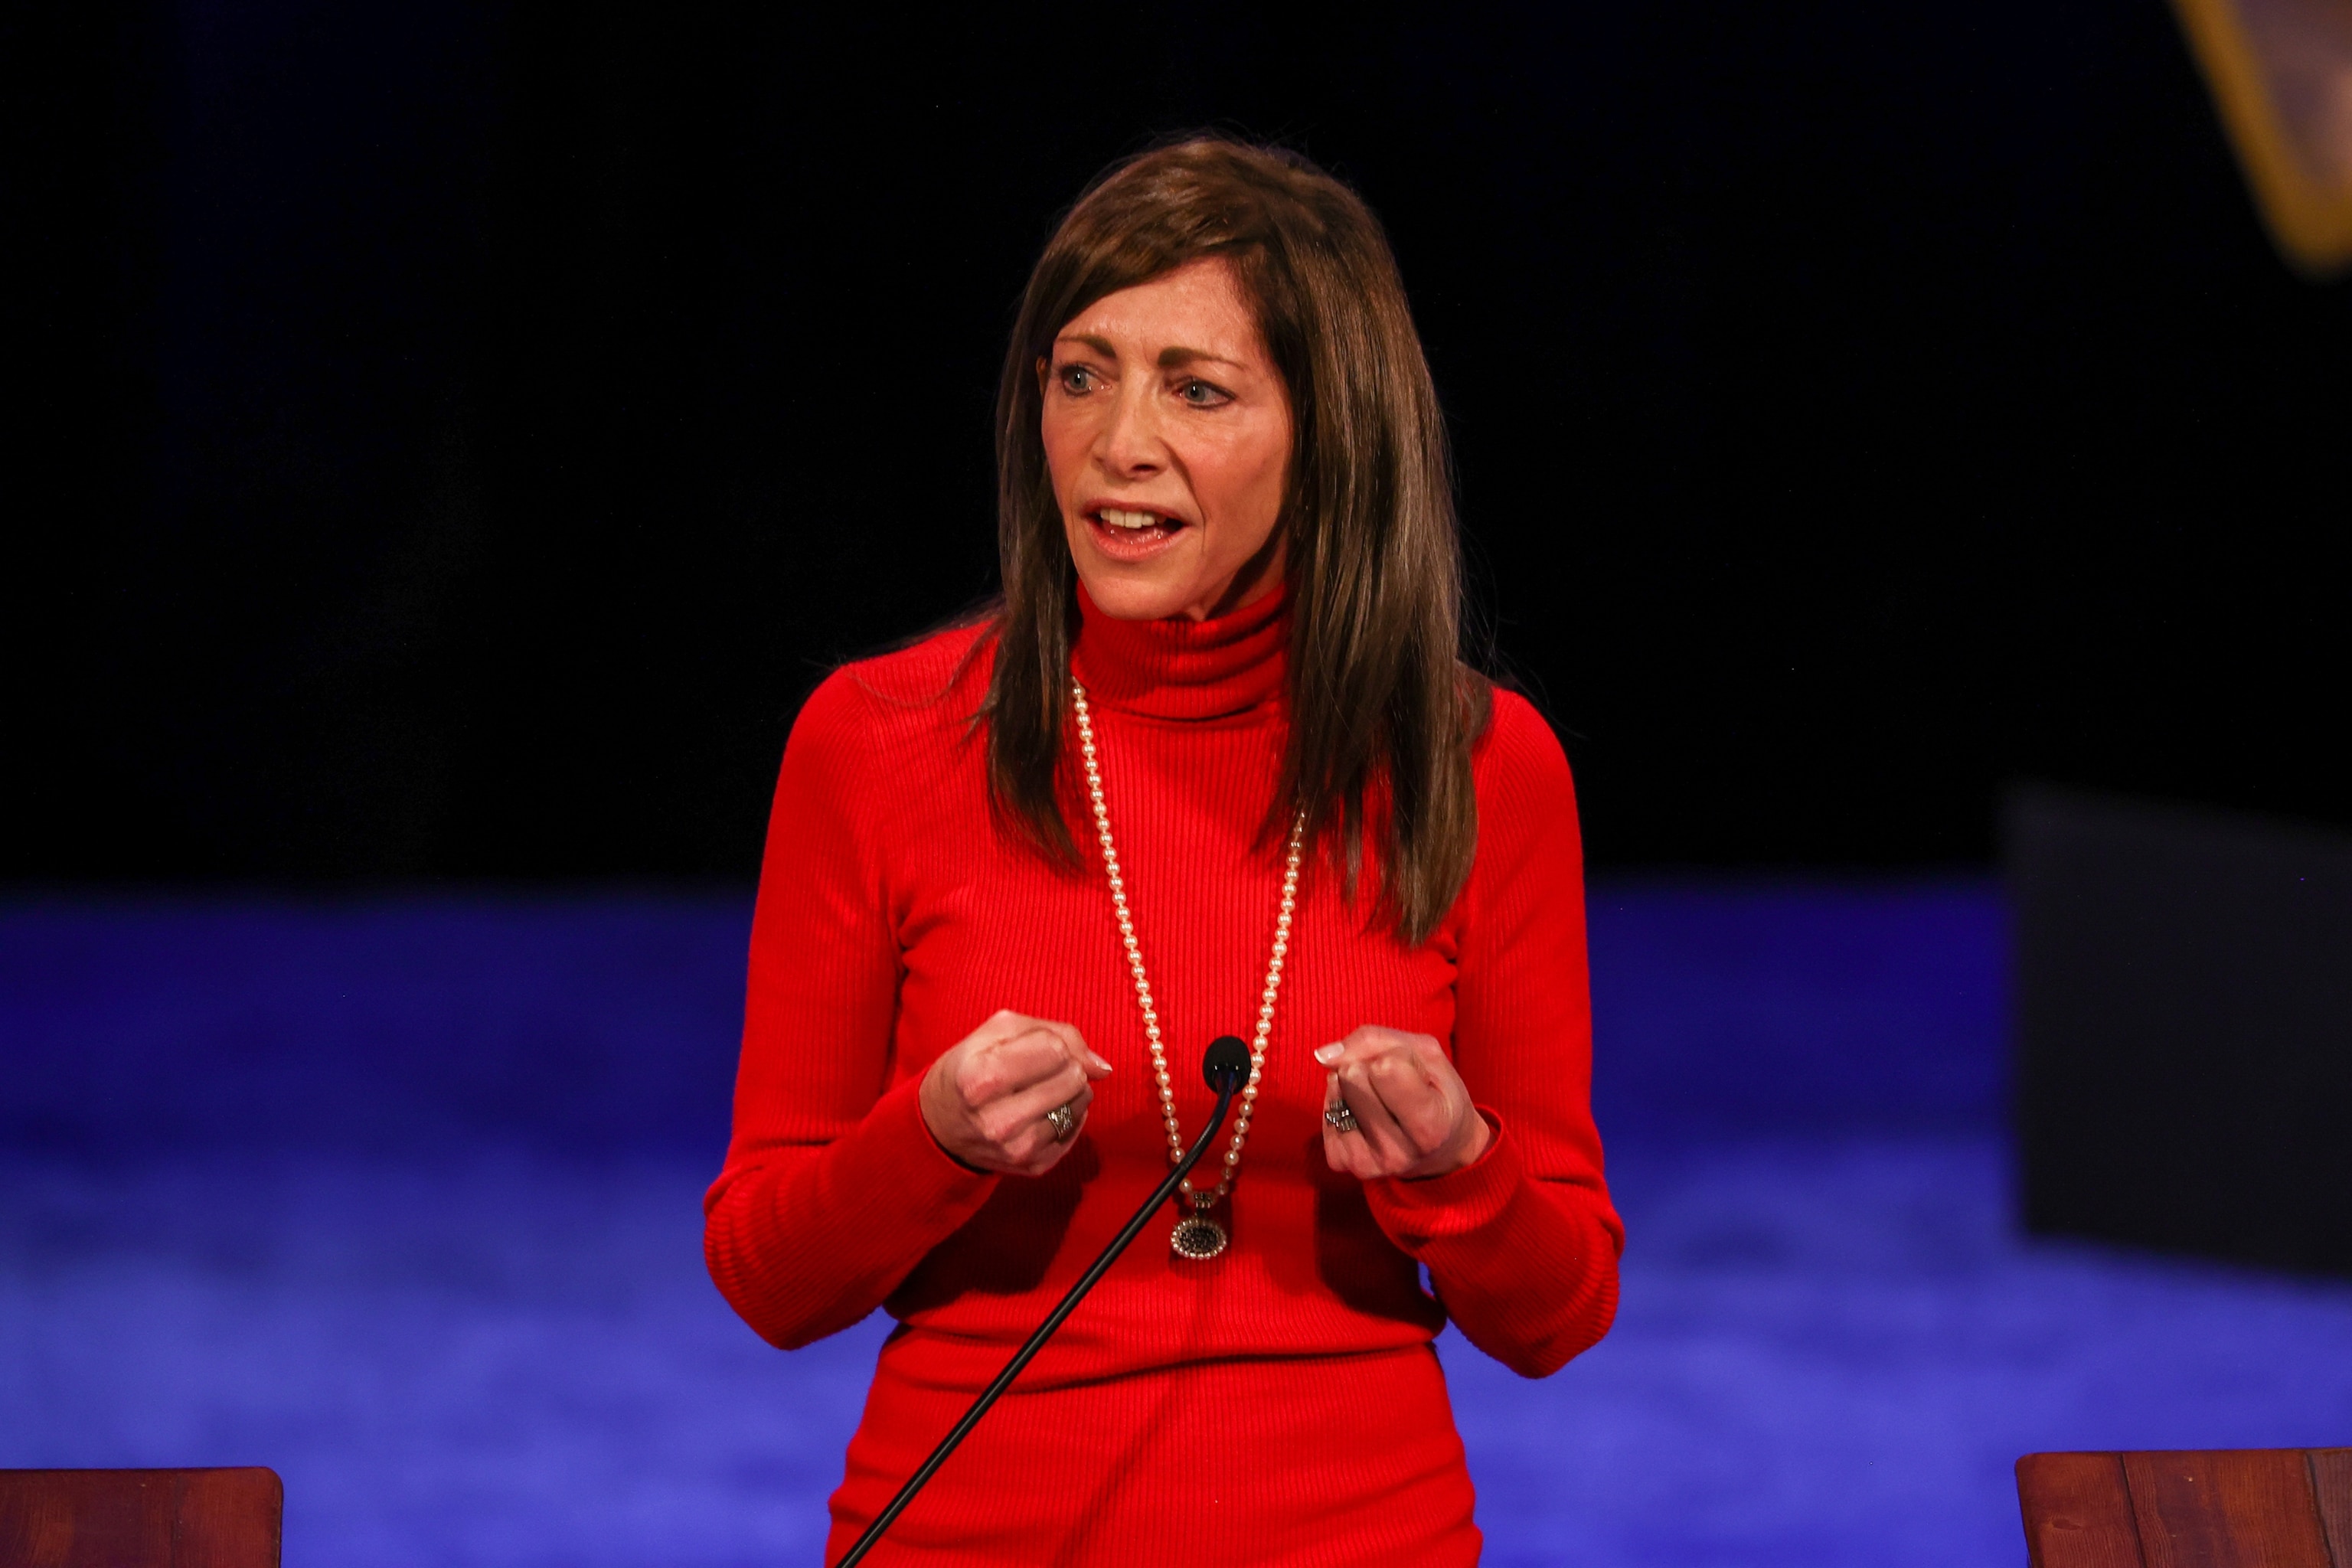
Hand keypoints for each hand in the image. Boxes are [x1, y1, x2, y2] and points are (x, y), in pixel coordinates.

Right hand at [920, 1010, 1111, 1175]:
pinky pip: (1076, 1129)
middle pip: (1073, 1077)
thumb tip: (1102, 1066)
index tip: (1034, 1049)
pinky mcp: (1034, 1166)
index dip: (1051, 1043)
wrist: (940, 1125)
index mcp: (981, 1079)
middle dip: (1065, 1065)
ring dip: (1070, 1089)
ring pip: (1080, 1103)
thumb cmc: (970, 1068)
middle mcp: (998, 1121)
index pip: (1055, 1050)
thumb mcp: (997, 1032)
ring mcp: (1017, 1149)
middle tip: (1040, 1069)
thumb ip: (1055, 1033)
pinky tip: (1043, 1110)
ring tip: (1042, 1088)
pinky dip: (1067, 1114)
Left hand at [1316, 1026, 1489, 1180]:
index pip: (1385, 1067)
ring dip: (1352, 1085)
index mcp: (1430, 1127)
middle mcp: (1397, 1153)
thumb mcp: (1425, 1054)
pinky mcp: (1341, 1162)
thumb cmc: (1436, 1093)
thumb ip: (1375, 1041)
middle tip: (1392, 1086)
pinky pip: (1324, 1110)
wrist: (1440, 1148)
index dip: (1396, 1056)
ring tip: (1380, 1100)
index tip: (1413, 1073)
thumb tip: (1323, 1055)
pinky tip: (1363, 1112)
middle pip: (1352, 1075)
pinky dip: (1340, 1103)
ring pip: (1335, 1090)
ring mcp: (1366, 1162)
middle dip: (1368, 1067)